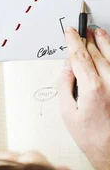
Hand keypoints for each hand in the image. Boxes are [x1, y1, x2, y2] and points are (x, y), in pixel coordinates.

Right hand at [58, 27, 109, 169]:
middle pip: (96, 52)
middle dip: (87, 40)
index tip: (70, 32)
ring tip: (99, 32)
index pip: (79, 55)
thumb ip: (65, 86)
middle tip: (82, 31)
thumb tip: (67, 68)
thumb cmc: (94, 139)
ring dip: (105, 41)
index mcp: (93, 88)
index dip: (73, 40)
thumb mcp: (67, 113)